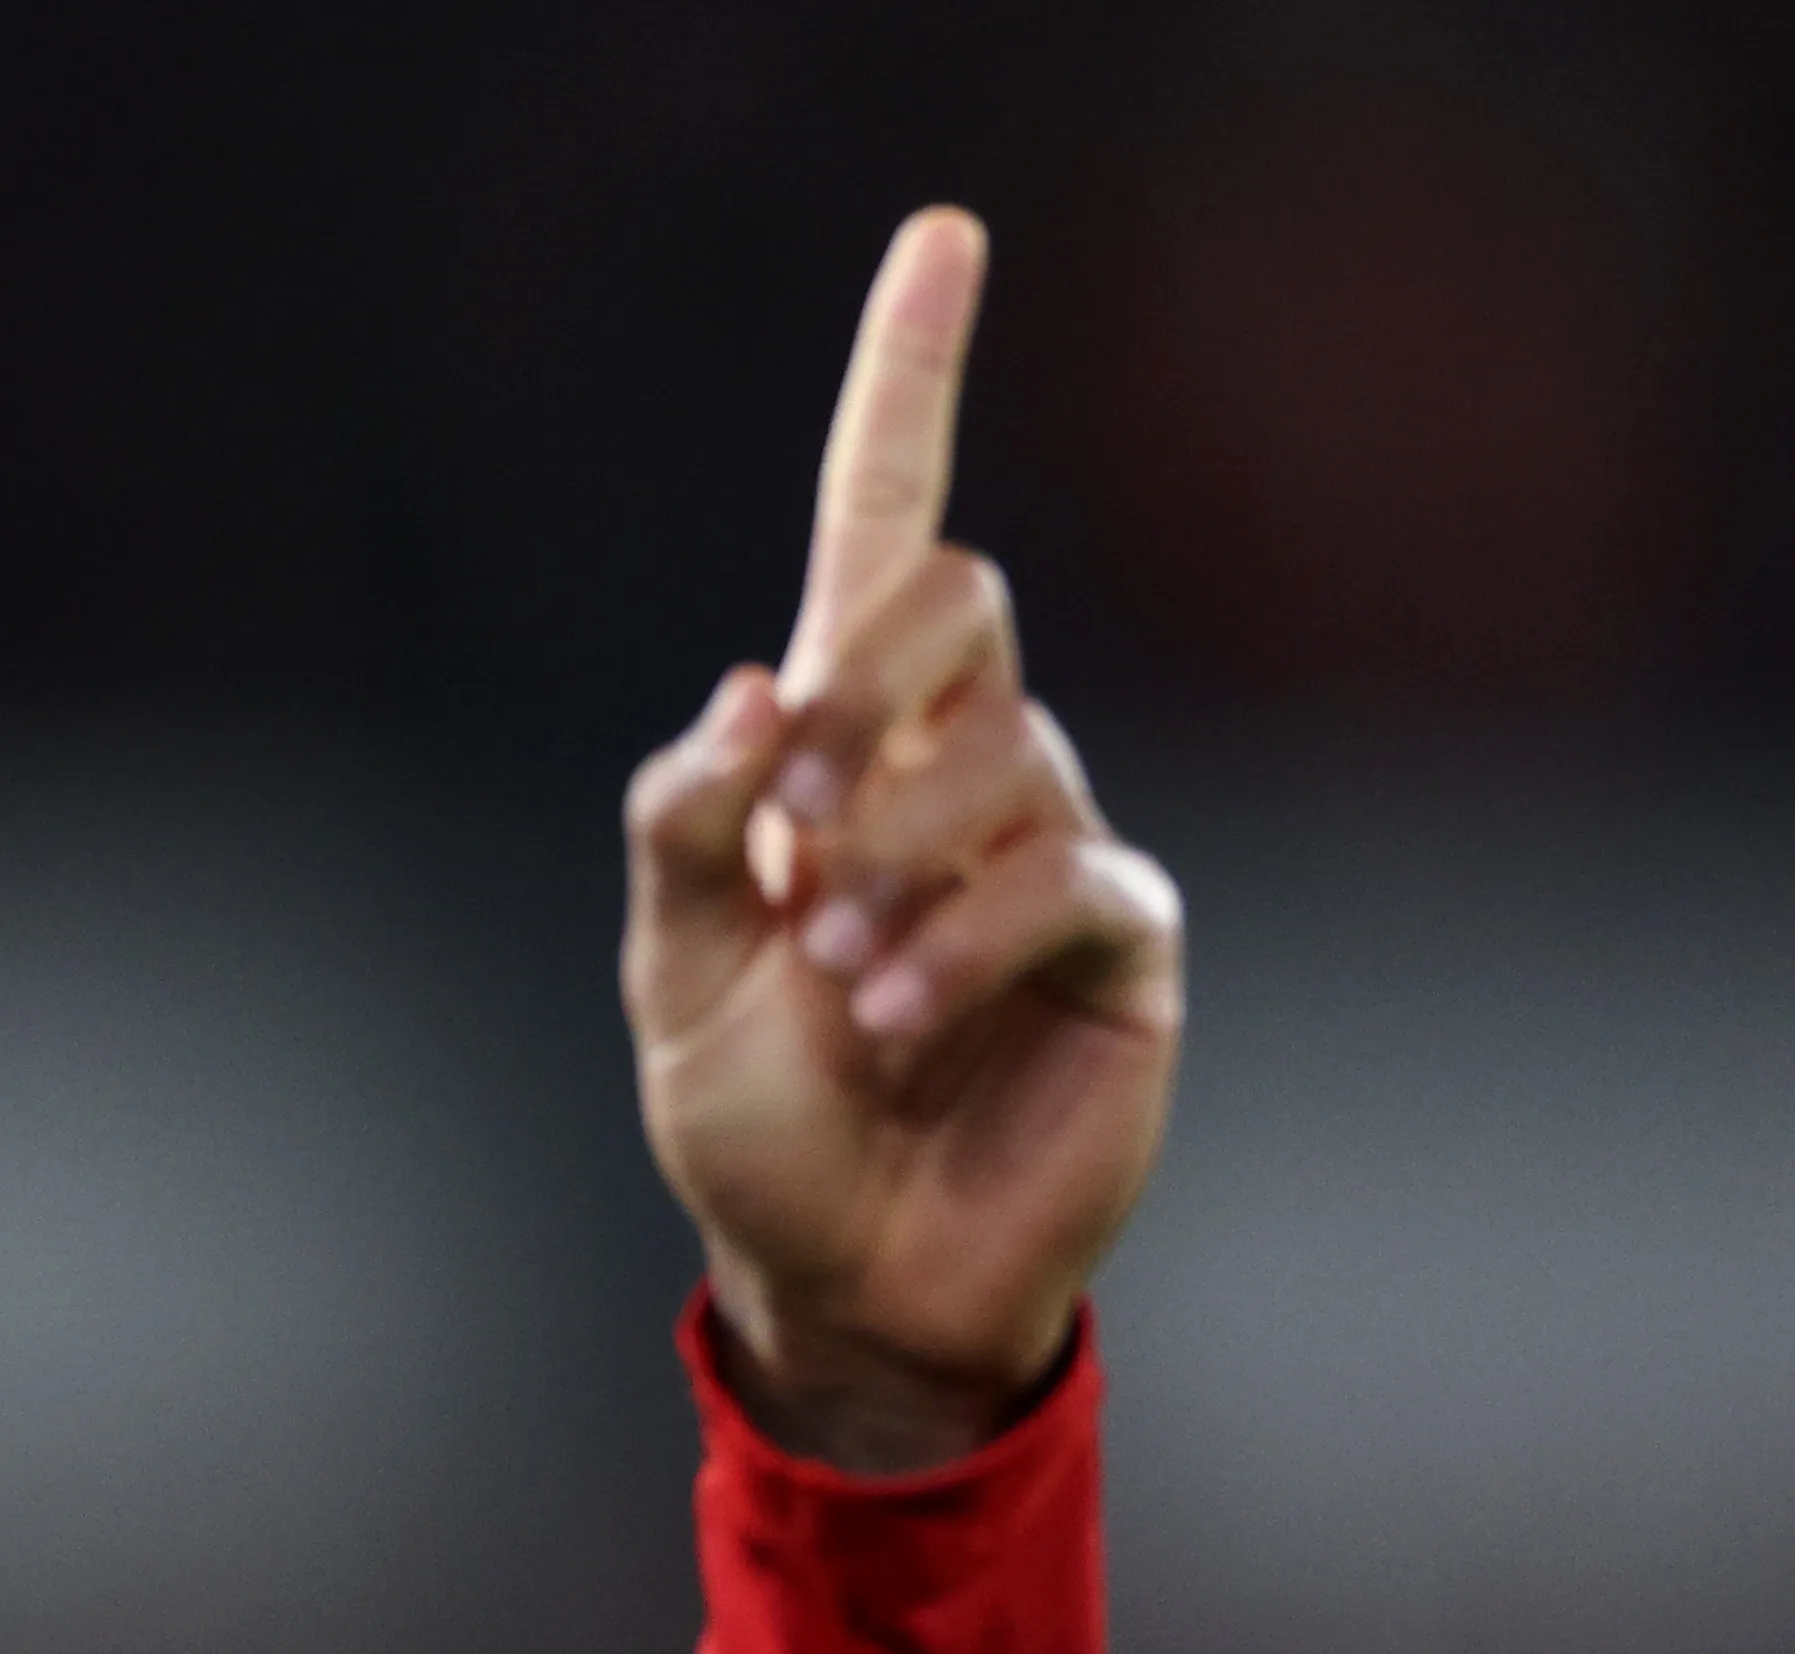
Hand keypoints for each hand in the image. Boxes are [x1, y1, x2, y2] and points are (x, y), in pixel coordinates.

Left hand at [624, 210, 1182, 1471]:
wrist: (844, 1276)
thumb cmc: (757, 1123)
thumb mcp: (673, 976)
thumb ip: (683, 830)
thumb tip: (748, 685)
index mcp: (840, 745)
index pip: (886, 526)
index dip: (910, 380)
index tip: (943, 236)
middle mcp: (959, 763)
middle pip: (954, 595)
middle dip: (864, 695)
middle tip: (787, 836)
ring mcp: (1052, 841)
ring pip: (1001, 754)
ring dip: (894, 871)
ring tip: (841, 991)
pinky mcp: (1121, 940)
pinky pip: (1061, 881)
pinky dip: (958, 946)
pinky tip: (896, 1022)